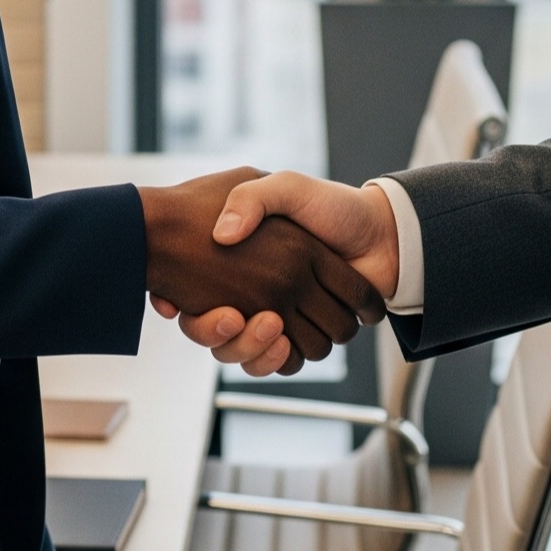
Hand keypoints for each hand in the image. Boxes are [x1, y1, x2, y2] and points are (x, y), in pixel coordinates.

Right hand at [139, 168, 384, 366]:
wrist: (381, 234)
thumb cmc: (334, 207)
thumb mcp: (286, 187)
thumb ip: (253, 198)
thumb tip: (222, 235)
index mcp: (248, 259)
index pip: (194, 293)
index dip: (180, 302)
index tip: (169, 301)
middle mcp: (257, 290)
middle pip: (219, 332)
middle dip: (219, 332)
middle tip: (230, 316)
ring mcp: (277, 315)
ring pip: (246, 352)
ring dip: (252, 347)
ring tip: (268, 325)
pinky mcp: (300, 335)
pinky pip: (276, 363)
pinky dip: (274, 359)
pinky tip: (281, 340)